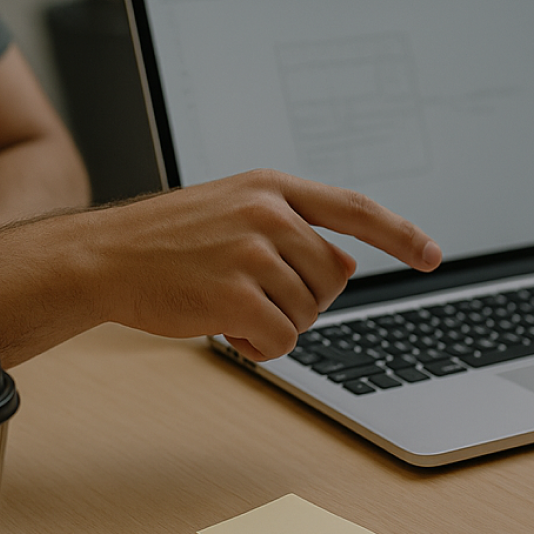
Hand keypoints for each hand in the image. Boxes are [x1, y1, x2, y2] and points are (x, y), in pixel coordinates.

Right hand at [89, 169, 440, 361]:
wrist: (102, 256)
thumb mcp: (232, 209)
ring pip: (311, 311)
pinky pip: (285, 338)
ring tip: (230, 306)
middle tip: (253, 293)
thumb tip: (345, 264)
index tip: (431, 254)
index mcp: (272, 187)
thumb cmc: (167, 241)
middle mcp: (269, 212)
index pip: (354, 208)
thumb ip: (289, 226)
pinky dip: (262, 346)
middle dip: (304, 297)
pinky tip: (227, 330)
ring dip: (278, 323)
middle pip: (335, 275)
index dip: (399, 234)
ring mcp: (253, 251)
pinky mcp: (237, 292)